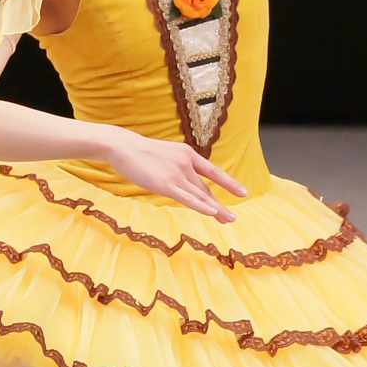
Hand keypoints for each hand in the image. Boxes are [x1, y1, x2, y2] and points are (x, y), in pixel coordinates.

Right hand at [102, 128, 248, 221]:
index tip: (242, 192)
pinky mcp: (166, 184)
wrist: (123, 146)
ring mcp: (177, 174)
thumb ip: (177, 166)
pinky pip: (187, 198)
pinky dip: (201, 206)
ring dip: (216, 210)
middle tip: (232, 218)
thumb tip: (184, 181)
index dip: (228, 182)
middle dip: (219, 205)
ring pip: (200, 196)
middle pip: (206, 189)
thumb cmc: (140, 152)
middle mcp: (186, 163)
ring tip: (228, 220)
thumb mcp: (166, 155)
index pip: (212, 172)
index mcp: (187, 154)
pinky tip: (212, 213)